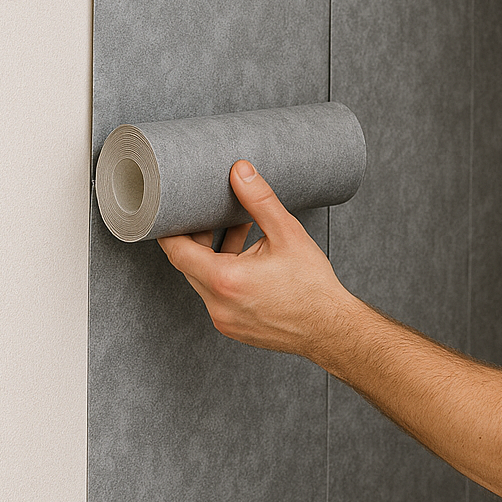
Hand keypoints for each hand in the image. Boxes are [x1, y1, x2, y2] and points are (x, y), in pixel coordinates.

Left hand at [158, 160, 351, 359]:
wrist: (330, 328)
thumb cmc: (312, 285)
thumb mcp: (287, 234)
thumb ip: (259, 201)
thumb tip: (241, 173)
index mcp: (225, 280)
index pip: (177, 251)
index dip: (171, 229)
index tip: (172, 213)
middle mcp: (217, 304)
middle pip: (188, 265)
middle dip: (198, 238)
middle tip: (213, 216)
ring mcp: (223, 319)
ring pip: (204, 281)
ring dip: (213, 257)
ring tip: (239, 234)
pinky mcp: (233, 327)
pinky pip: (217, 297)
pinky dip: (225, 277)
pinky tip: (248, 261)